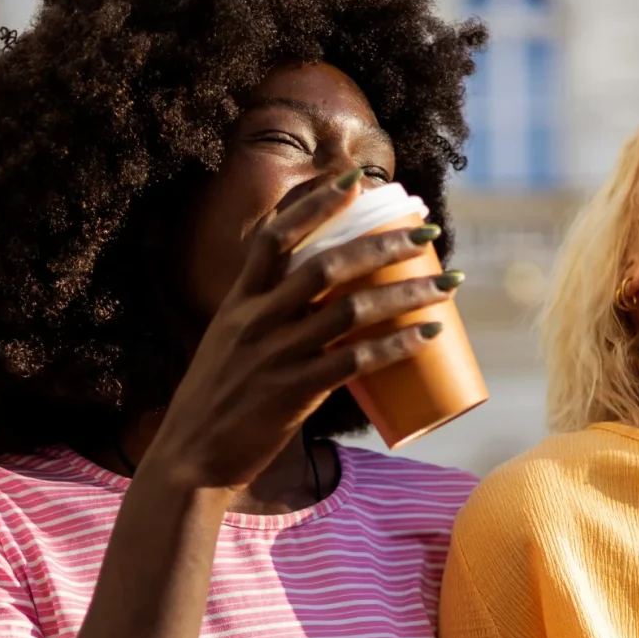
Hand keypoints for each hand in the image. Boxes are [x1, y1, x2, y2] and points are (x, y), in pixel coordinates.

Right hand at [144, 171, 455, 492]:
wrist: (190, 459)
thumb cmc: (216, 403)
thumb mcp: (229, 346)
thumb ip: (267, 323)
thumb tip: (320, 312)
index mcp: (238, 301)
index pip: (276, 235)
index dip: (317, 203)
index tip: (357, 179)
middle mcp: (257, 320)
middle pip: (329, 264)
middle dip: (385, 242)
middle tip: (427, 229)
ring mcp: (276, 355)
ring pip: (353, 310)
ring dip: (407, 292)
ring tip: (448, 282)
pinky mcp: (295, 392)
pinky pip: (356, 361)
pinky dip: (397, 345)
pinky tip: (428, 334)